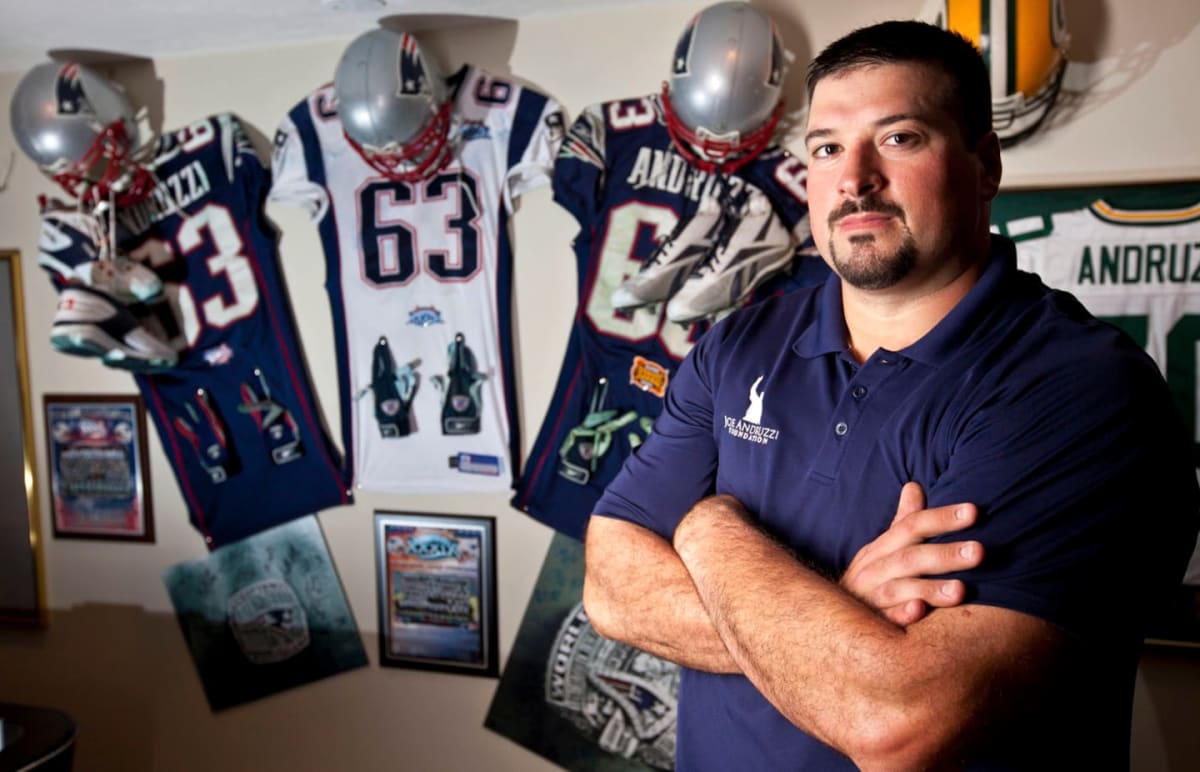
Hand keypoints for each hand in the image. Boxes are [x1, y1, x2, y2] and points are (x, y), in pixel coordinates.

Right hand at [840, 482, 983, 626]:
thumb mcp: (883, 548)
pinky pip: (885, 620)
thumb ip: (904, 521)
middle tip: (979, 551)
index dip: (941, 518)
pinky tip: (919, 612)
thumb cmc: (871, 579)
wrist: (836, 619)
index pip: (912, 526)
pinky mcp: (872, 624)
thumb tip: (914, 485)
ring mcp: (871, 597)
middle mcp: (875, 569)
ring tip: (961, 590)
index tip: (974, 511)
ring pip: (899, 589)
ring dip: (929, 588)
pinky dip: (901, 615)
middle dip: (944, 554)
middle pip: (910, 557)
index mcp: (882, 548)